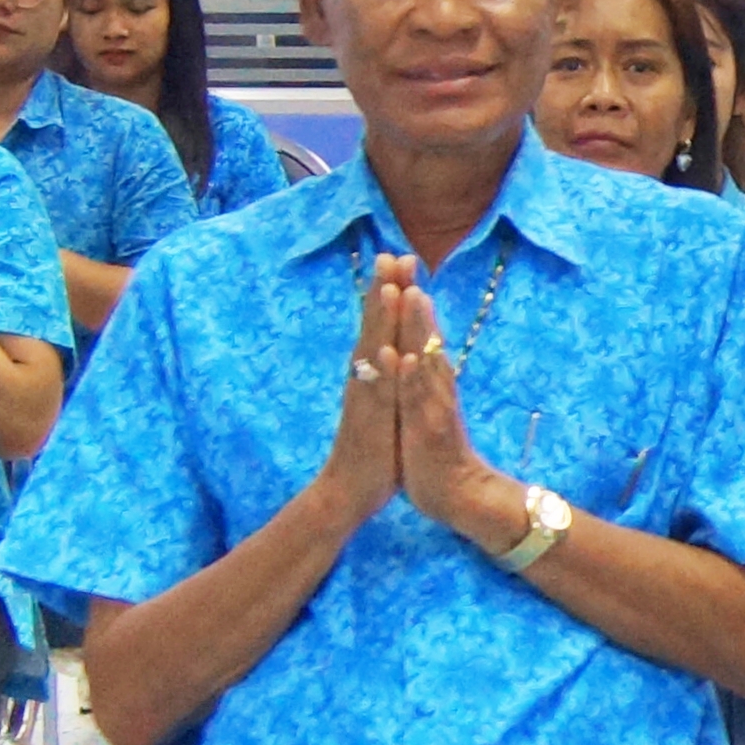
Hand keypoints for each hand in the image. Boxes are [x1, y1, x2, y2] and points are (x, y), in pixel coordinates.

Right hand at [302, 256, 416, 528]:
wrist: (347, 491)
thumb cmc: (371, 447)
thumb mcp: (383, 403)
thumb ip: (386, 376)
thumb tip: (392, 349)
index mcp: (370, 373)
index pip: (380, 324)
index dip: (389, 291)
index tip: (398, 257)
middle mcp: (363, 379)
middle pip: (373, 326)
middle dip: (384, 290)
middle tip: (390, 253)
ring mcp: (364, 398)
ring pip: (372, 352)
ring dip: (379, 320)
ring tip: (386, 287)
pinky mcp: (368, 422)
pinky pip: (375, 391)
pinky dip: (380, 370)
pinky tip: (384, 350)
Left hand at [381, 263, 516, 543]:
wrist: (459, 495)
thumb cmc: (437, 452)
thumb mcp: (426, 408)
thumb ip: (425, 378)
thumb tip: (421, 350)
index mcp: (429, 382)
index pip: (419, 333)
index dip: (409, 299)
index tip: (400, 264)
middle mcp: (435, 387)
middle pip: (425, 336)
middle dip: (414, 298)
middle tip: (407, 260)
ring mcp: (434, 406)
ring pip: (426, 360)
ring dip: (419, 327)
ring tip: (413, 293)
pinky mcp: (431, 430)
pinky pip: (421, 400)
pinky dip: (412, 378)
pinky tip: (405, 356)